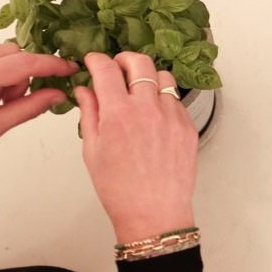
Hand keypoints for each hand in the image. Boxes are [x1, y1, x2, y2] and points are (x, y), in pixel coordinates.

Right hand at [75, 52, 197, 243]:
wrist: (154, 212)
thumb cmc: (119, 188)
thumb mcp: (93, 150)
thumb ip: (90, 113)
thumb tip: (84, 90)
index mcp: (118, 114)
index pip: (106, 69)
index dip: (97, 60)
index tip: (93, 61)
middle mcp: (147, 109)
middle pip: (140, 62)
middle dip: (125, 59)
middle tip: (117, 68)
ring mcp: (171, 116)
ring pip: (163, 77)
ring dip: (148, 78)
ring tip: (138, 91)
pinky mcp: (188, 126)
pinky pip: (176, 100)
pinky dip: (163, 100)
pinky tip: (153, 114)